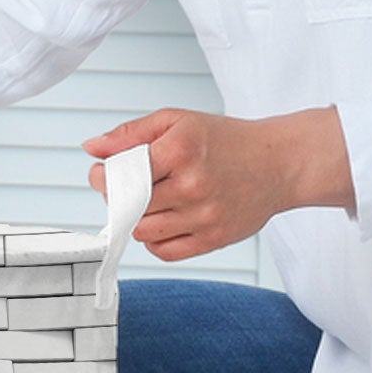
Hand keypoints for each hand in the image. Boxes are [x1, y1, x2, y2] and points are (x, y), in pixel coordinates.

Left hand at [82, 105, 354, 259]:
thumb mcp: (177, 121)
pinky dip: (155, 240)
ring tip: (150, 203)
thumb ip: (131, 133)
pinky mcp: (215, 238)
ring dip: (136, 220)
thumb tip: (92, 148)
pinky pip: (165, 251)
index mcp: (180, 150)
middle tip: (129, 187)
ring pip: (142, 232)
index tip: (103, 173)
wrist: (279, 163)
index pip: (120, 175)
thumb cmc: (225, 140)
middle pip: (128, 206)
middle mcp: (192, 185)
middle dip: (119, 197)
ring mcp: (205, 215)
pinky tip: (165, 221)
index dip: (103, 177)